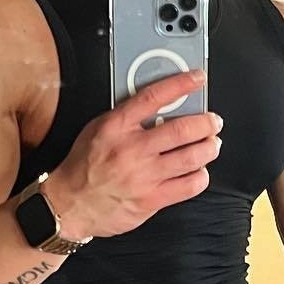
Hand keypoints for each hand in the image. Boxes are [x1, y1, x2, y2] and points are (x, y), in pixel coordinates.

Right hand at [45, 71, 219, 239]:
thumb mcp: (98, 129)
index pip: (154, 97)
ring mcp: (143, 176)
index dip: (181, 84)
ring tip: (212, 144)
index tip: (197, 78)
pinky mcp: (150, 200)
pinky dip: (200, 176)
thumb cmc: (83, 166)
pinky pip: (188, 186)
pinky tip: (200, 172)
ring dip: (209, 148)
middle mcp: (132, 150)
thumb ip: (127, 118)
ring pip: (190, 158)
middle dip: (206, 123)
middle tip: (213, 121)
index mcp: (116, 127)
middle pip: (181, 130)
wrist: (69, 204)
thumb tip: (162, 107)